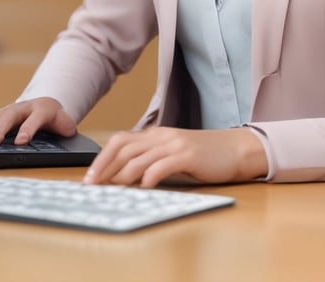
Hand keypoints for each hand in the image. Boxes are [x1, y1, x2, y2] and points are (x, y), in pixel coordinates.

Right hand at [0, 97, 76, 145]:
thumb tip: (66, 132)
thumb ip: (66, 128)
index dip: (28, 130)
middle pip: (8, 117)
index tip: (21, 142)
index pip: (34, 120)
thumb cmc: (55, 118)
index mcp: (40, 110)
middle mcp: (21, 108)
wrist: (47, 104)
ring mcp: (8, 110)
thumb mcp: (65, 124)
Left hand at [82, 126, 267, 187]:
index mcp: (156, 135)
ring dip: (122, 174)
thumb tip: (124, 177)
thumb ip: (152, 159)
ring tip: (111, 189)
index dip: (102, 157)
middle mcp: (162, 136)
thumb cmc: (205, 155)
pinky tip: (144, 187)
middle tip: (91, 184)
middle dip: (104, 166)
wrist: (236, 149)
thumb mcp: (173, 153)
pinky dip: (150, 176)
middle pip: (124, 147)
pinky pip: (163, 165)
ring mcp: (175, 144)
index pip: (120, 140)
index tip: (89, 175)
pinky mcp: (188, 155)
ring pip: (140, 157)